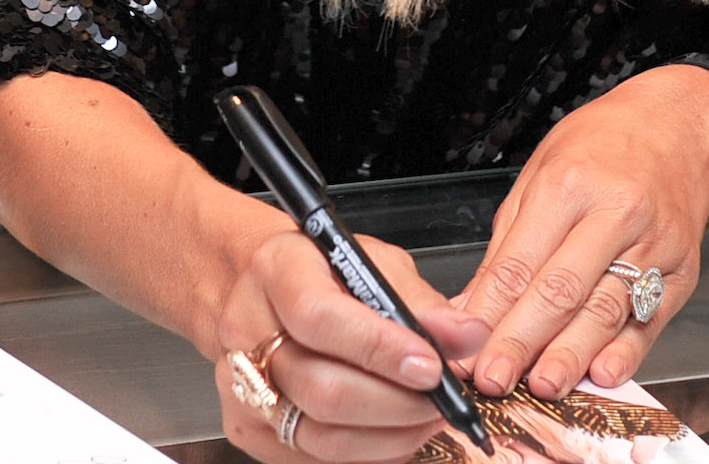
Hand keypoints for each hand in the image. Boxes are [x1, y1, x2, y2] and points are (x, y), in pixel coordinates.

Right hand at [210, 226, 486, 462]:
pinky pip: (311, 459)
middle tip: (440, 402)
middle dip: (395, 405)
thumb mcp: (374, 265)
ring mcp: (240, 384)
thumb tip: (469, 336)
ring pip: (318, 435)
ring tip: (426, 420)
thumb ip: (421, 302)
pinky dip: (366, 454)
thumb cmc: (324, 273)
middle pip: (321, 388)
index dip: (380, 349)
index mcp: (277, 270)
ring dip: (387, 437)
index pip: (321, 318)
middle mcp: (247, 329)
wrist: (262, 290)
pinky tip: (394, 436)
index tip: (431, 366)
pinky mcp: (248, 427)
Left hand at [459, 65, 708, 401]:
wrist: (680, 128)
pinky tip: (601, 372)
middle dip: (522, 342)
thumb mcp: (541, 171)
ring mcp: (654, 245)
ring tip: (540, 386)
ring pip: (605, 310)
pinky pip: (650, 319)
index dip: (491, 312)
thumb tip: (472, 305)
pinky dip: (625, 352)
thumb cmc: (604, 145)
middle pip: (562, 291)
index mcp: (569, 185)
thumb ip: (508, 243)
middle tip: (492, 378)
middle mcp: (615, 214)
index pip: (521, 262)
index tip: (465, 348)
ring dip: (569, 355)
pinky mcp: (682, 271)